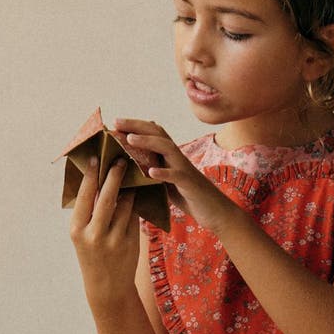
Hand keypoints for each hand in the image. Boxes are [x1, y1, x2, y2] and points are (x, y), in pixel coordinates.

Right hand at [68, 151, 142, 313]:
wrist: (108, 288)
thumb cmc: (93, 256)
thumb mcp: (83, 236)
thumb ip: (88, 213)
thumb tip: (98, 181)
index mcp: (77, 229)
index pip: (84, 196)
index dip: (91, 175)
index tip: (96, 157)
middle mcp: (94, 234)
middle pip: (106, 197)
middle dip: (114, 176)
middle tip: (120, 159)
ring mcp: (114, 239)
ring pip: (125, 205)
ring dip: (129, 188)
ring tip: (131, 172)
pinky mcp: (131, 243)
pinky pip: (135, 216)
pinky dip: (136, 203)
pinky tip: (138, 193)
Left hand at [113, 118, 234, 233]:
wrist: (217, 212)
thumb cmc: (191, 199)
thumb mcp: (168, 184)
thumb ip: (154, 174)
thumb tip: (131, 172)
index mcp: (171, 157)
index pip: (153, 133)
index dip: (135, 126)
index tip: (115, 123)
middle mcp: (178, 158)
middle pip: (158, 133)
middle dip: (137, 125)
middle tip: (116, 122)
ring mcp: (184, 170)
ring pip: (166, 148)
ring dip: (147, 142)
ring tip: (130, 139)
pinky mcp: (190, 184)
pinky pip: (177, 175)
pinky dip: (164, 173)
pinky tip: (150, 172)